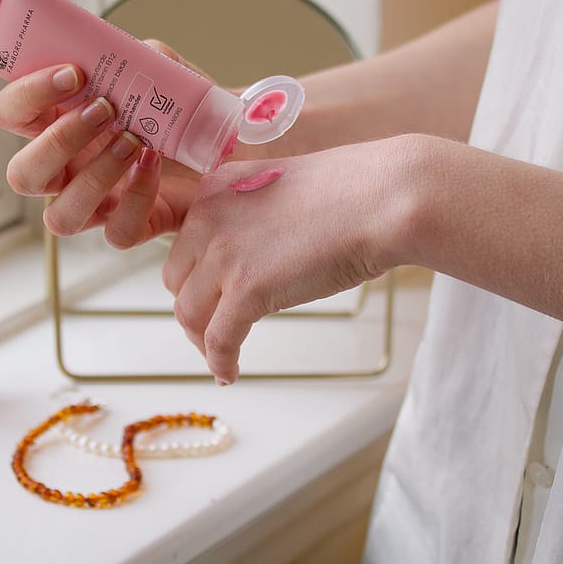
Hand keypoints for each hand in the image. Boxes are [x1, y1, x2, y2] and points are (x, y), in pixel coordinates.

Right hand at [0, 43, 207, 244]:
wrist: (233, 140)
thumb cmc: (184, 106)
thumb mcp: (160, 69)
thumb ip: (136, 58)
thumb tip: (123, 55)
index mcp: (58, 123)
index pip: (12, 114)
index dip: (28, 94)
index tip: (73, 73)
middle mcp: (68, 169)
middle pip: (23, 175)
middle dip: (57, 141)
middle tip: (103, 109)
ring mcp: (98, 203)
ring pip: (61, 216)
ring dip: (94, 176)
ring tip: (132, 140)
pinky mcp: (135, 226)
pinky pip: (118, 232)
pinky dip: (136, 197)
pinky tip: (154, 164)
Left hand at [163, 143, 398, 383]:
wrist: (384, 198)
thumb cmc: (354, 191)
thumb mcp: (283, 188)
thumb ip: (256, 215)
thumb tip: (257, 252)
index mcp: (216, 188)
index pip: (185, 243)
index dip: (196, 277)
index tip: (210, 296)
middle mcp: (208, 218)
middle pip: (178, 280)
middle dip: (196, 307)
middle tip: (217, 328)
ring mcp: (224, 255)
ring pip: (189, 313)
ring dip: (202, 340)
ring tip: (222, 357)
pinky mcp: (247, 290)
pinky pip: (218, 340)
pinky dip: (219, 363)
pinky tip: (229, 374)